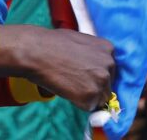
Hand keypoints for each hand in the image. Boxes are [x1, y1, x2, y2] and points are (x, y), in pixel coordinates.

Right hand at [0, 25, 115, 110]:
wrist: (36, 51)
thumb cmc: (52, 43)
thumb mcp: (80, 41)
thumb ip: (92, 54)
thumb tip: (94, 69)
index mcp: (108, 48)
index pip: (110, 69)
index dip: (95, 74)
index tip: (83, 73)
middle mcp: (110, 63)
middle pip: (107, 85)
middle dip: (93, 86)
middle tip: (73, 79)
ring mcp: (102, 80)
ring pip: (100, 98)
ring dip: (86, 95)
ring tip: (68, 82)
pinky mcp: (91, 95)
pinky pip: (89, 107)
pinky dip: (78, 102)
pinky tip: (66, 89)